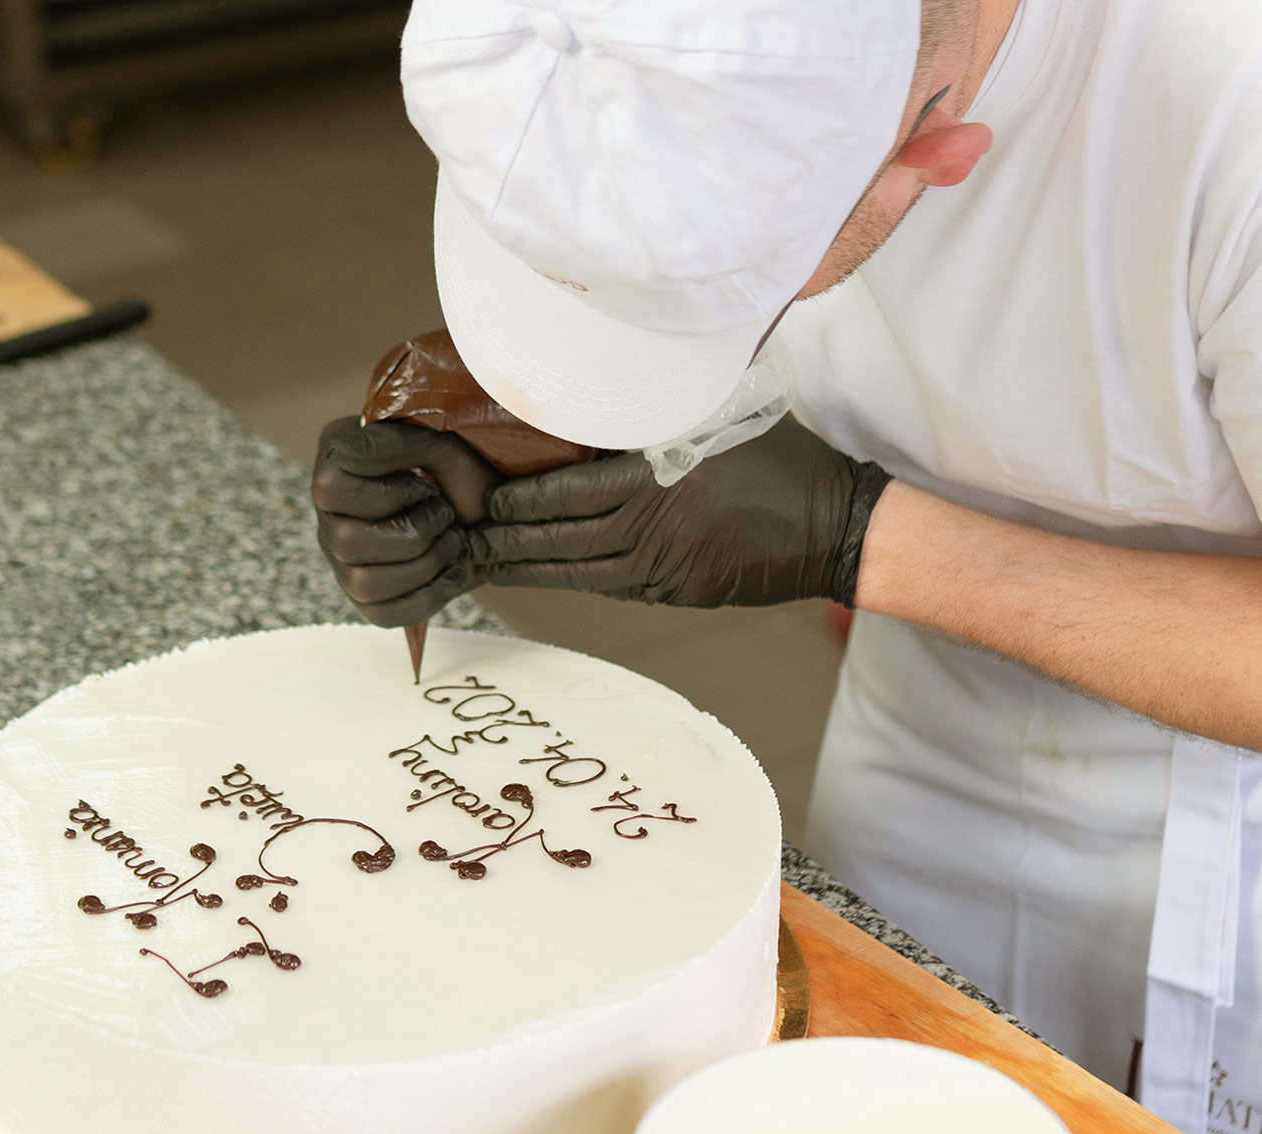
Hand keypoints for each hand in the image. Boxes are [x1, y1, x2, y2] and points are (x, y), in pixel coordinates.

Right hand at [311, 416, 495, 626]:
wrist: (493, 509)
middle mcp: (330, 517)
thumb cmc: (461, 470)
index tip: (426, 485)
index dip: (388, 494)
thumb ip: (392, 444)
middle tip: (445, 515)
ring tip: (452, 541)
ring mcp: (343, 561)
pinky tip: (452, 573)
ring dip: (425, 564)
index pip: (329, 491)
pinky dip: (429, 597)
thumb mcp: (437, 442)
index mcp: (336, 469)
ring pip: (364, 583)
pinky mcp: (368, 598)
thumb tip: (344, 455)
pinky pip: (383, 615)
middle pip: (346, 542)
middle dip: (414, 532)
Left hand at [469, 414, 892, 608]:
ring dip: (527, 569)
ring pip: (577, 572)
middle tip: (465, 537)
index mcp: (662, 473)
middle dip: (507, 541)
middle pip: (561, 539)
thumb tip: (606, 379)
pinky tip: (539, 574)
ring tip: (485, 562)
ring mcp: (664, 566)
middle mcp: (656, 524)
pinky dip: (568, 580)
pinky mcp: (673, 592)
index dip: (519, 501)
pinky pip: (607, 588)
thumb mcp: (722, 411)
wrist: (832, 526)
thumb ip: (663, 403)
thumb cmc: (779, 457)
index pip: (569, 492)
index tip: (483, 498)